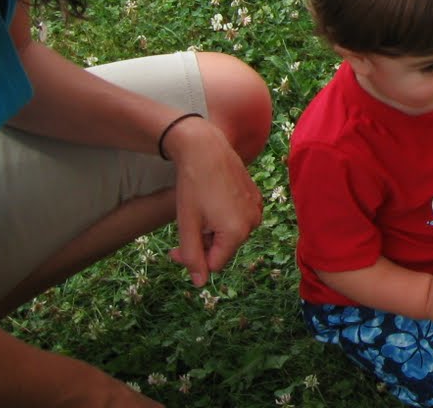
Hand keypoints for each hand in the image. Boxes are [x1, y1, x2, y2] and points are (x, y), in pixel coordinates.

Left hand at [164, 118, 262, 286]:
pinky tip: (212, 201)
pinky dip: (224, 217)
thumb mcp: (187, 226)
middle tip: (186, 227)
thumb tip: (200, 284)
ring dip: (214, 231)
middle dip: (204, 244)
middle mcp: (253, 222)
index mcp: (236, 232)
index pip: (214, 265)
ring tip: (200, 211)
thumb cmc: (193, 186)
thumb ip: (192, 257)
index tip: (175, 247)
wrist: (206, 148)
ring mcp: (257, 208)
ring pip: (231, 235)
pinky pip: (239, 219)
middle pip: (224, 250)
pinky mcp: (256, 197)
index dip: (192, 260)